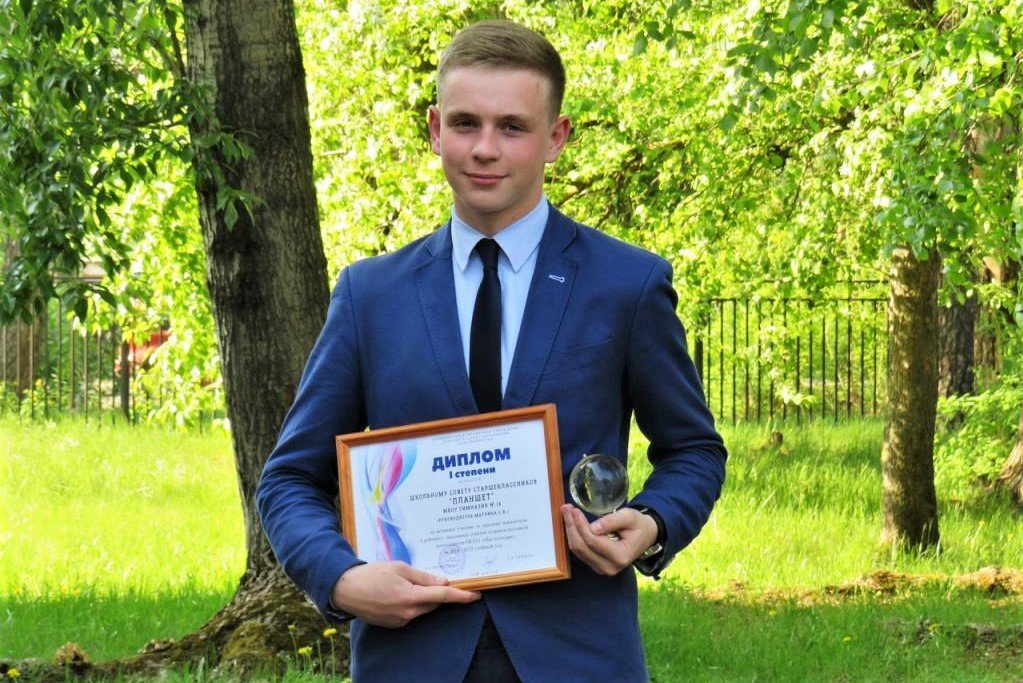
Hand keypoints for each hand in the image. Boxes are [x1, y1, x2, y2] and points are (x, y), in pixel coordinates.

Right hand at [331, 561, 480, 627]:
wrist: (345, 590)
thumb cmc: (372, 575)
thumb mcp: (399, 568)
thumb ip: (422, 577)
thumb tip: (442, 581)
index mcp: (410, 597)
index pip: (442, 596)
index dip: (461, 595)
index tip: (476, 594)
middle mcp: (407, 613)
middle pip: (434, 603)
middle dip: (439, 592)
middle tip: (440, 579)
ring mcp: (400, 621)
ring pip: (423, 608)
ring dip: (424, 597)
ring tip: (410, 582)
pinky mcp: (394, 624)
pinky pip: (411, 613)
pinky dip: (413, 603)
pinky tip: (401, 591)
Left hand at [561, 504, 658, 575]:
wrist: (644, 536)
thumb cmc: (638, 525)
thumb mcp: (629, 517)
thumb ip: (612, 521)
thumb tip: (592, 527)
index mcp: (621, 556)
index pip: (593, 541)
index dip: (581, 525)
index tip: (574, 509)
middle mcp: (610, 567)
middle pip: (582, 547)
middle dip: (571, 527)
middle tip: (566, 508)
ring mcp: (602, 569)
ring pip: (578, 551)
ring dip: (570, 531)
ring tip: (567, 513)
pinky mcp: (596, 566)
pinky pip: (580, 553)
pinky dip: (574, 537)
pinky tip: (572, 524)